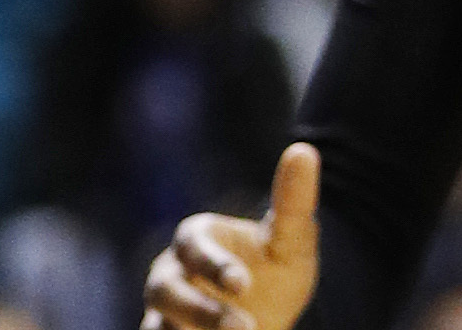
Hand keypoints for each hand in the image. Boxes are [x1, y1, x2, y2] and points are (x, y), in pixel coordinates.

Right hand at [147, 144, 319, 329]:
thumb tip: (305, 150)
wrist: (266, 312)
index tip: (244, 284)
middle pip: (164, 292)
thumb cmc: (274, 271)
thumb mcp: (290, 241)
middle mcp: (171, 277)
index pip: (194, 248)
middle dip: (200, 312)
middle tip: (245, 329)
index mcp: (194, 241)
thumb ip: (293, 202)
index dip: (215, 265)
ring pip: (157, 329)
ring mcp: (166, 317)